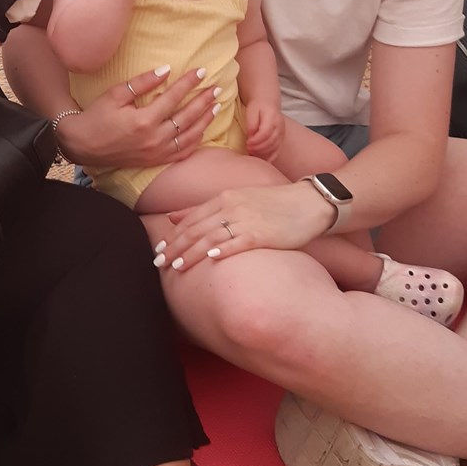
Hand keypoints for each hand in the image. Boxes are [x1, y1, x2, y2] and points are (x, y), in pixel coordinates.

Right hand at [56, 63, 214, 172]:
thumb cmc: (96, 117)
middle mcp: (154, 139)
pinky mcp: (155, 161)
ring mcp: (156, 153)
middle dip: (204, 100)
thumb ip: (141, 82)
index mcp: (144, 121)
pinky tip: (203, 129)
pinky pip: (183, 152)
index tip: (202, 71)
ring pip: (189, 136)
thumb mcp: (115, 94)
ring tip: (216, 106)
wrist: (83, 146)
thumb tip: (166, 70)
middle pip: (187, 117)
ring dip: (205, 120)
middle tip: (216, 87)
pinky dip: (196, 140)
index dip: (189, 83)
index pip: (173, 97)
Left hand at [156, 180, 335, 269]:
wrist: (308, 203)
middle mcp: (231, 207)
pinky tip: (210, 259)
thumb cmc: (272, 205)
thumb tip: (172, 217)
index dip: (172, 236)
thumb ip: (204, 208)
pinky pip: (238, 242)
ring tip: (177, 267)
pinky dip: (223, 250)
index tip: (158, 251)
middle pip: (196, 229)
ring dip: (192, 253)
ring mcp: (246, 219)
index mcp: (224, 198)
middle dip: (175, 247)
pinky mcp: (262, 233)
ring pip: (211, 237)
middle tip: (159, 263)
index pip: (190, 219)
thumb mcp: (236, 199)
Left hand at [245, 100, 284, 161]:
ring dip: (263, 153)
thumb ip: (251, 124)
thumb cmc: (257, 107)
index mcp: (273, 118)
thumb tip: (250, 137)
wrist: (267, 102)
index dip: (256, 141)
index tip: (247, 143)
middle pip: (271, 142)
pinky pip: (277, 150)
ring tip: (252, 155)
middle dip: (258, 148)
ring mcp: (282, 133)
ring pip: (275, 147)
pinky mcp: (281, 139)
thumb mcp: (251, 111)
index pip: (265, 133)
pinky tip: (263, 161)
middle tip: (248, 150)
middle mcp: (280, 126)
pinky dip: (270, 157)